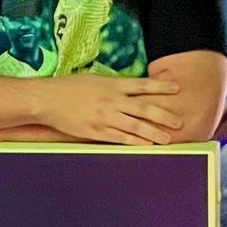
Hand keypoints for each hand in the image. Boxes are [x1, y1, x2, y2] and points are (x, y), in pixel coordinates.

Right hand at [33, 74, 181, 145]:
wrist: (47, 100)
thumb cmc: (68, 87)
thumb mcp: (94, 80)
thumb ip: (113, 85)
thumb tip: (130, 90)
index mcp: (111, 84)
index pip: (142, 85)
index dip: (161, 87)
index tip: (176, 88)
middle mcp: (112, 100)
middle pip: (144, 108)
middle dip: (164, 115)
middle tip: (179, 121)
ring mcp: (105, 117)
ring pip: (135, 126)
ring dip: (153, 133)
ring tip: (167, 139)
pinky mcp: (96, 131)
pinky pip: (119, 138)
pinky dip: (134, 142)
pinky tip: (145, 146)